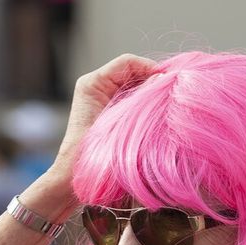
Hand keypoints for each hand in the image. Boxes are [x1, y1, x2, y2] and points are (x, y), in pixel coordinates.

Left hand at [25, 54, 156, 217]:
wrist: (73, 179)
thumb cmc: (90, 155)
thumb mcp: (119, 123)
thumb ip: (139, 99)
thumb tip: (161, 79)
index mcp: (92, 84)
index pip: (127, 63)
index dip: (150, 67)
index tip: (169, 80)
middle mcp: (96, 87)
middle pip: (133, 72)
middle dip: (153, 80)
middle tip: (173, 91)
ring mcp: (103, 99)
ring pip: (135, 86)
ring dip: (151, 93)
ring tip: (167, 102)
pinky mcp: (110, 112)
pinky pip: (133, 100)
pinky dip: (146, 104)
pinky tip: (158, 114)